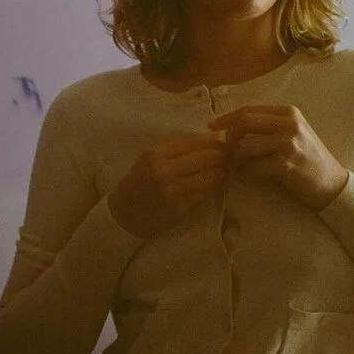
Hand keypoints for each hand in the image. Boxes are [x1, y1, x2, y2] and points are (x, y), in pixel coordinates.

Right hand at [107, 134, 226, 238]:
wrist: (124, 213)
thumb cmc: (139, 182)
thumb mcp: (150, 158)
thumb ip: (176, 149)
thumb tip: (209, 140)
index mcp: (156, 153)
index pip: (195, 142)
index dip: (213, 142)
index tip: (222, 143)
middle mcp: (164, 169)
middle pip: (206, 157)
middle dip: (221, 156)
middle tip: (229, 157)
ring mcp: (172, 189)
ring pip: (210, 175)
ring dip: (221, 172)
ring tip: (225, 170)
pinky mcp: (179, 206)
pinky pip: (205, 192)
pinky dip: (213, 186)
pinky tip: (216, 183)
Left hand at [208, 105, 348, 211]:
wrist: (332, 182)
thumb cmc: (308, 158)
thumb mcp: (292, 132)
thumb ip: (268, 125)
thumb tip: (232, 126)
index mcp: (288, 112)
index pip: (248, 110)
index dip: (226, 118)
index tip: (211, 126)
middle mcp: (289, 124)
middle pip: (244, 123)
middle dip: (229, 138)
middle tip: (227, 151)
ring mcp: (288, 144)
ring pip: (245, 145)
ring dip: (236, 158)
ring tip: (238, 165)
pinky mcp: (286, 164)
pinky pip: (253, 166)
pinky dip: (245, 172)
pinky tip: (248, 175)